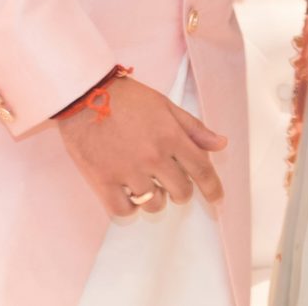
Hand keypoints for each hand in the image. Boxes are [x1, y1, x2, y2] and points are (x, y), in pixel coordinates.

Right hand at [57, 76, 226, 216]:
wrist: (85, 95)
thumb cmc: (128, 98)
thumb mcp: (165, 105)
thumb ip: (194, 128)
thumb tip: (221, 144)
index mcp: (171, 136)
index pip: (201, 169)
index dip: (213, 188)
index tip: (217, 199)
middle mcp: (153, 157)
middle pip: (181, 192)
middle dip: (181, 190)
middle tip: (172, 182)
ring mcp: (128, 171)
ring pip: (154, 204)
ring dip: (155, 198)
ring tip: (146, 182)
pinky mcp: (103, 182)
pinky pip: (125, 211)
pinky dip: (130, 206)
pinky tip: (128, 192)